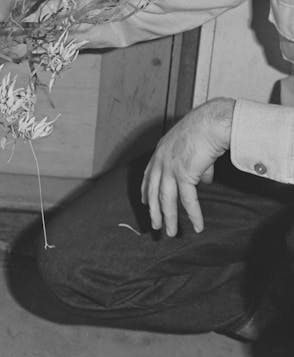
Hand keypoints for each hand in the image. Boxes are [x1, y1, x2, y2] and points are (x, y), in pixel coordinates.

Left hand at [141, 97, 233, 235]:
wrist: (212, 123)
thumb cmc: (206, 130)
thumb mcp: (194, 148)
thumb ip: (196, 166)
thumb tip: (204, 181)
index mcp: (161, 151)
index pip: (148, 175)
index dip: (146, 191)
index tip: (145, 202)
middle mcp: (161, 160)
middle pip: (153, 191)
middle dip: (154, 211)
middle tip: (155, 226)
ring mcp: (170, 167)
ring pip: (166, 199)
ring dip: (169, 218)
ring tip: (171, 233)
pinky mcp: (184, 174)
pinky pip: (188, 200)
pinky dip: (193, 215)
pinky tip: (197, 227)